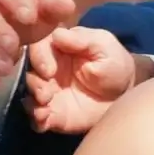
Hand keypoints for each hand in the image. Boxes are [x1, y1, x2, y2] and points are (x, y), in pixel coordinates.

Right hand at [24, 27, 138, 134]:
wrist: (124, 94)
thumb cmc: (114, 64)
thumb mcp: (103, 46)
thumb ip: (82, 40)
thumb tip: (57, 34)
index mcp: (56, 49)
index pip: (37, 48)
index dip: (39, 58)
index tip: (49, 70)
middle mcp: (46, 70)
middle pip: (29, 74)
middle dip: (34, 83)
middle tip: (46, 93)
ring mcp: (48, 93)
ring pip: (29, 96)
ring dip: (33, 101)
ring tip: (45, 104)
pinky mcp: (53, 114)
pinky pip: (38, 119)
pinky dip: (37, 120)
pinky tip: (44, 120)